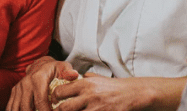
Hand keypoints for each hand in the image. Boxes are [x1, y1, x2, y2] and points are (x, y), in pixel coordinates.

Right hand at [7, 56, 78, 110]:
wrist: (41, 64)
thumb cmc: (54, 69)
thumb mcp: (63, 67)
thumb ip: (68, 71)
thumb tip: (74, 75)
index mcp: (37, 78)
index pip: (40, 101)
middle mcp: (25, 83)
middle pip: (26, 107)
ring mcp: (18, 88)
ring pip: (16, 108)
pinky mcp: (14, 92)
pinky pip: (11, 106)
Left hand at [50, 73, 176, 110]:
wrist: (132, 94)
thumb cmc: (114, 86)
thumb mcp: (98, 78)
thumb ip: (86, 79)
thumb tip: (73, 78)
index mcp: (85, 84)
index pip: (61, 91)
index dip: (54, 98)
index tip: (54, 102)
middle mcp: (88, 95)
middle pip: (64, 108)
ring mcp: (95, 108)